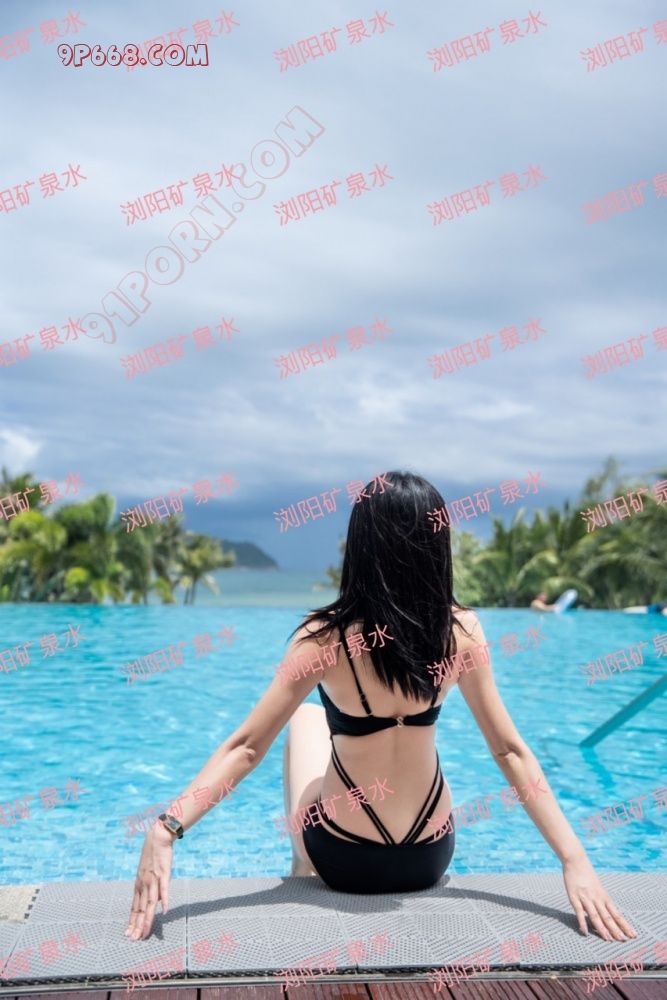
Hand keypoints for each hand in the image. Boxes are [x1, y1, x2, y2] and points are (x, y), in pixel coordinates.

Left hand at [126, 821, 173, 940]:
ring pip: (149, 904)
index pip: (134, 908)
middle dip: (137, 926)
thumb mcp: (148, 874)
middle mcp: (143, 885)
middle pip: (140, 909)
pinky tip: (164, 911)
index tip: (129, 934)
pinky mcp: (163, 873)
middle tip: (134, 940)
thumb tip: (156, 904)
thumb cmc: (153, 856)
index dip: (132, 922)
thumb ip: (150, 889)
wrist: (157, 839)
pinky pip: (164, 889)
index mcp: (139, 886)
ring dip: (147, 920)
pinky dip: (165, 900)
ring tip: (145, 933)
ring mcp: (153, 880)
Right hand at [563, 855, 636, 940]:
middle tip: (623, 940)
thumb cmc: (587, 875)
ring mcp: (586, 898)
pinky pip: (579, 912)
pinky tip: (585, 932)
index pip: (617, 914)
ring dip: (602, 928)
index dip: (624, 925)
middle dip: (616, 930)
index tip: (632, 934)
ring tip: (608, 939)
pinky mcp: (574, 897)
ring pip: (596, 916)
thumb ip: (602, 901)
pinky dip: (582, 922)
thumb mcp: (598, 888)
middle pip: (608, 917)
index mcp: (604, 897)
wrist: (576, 861)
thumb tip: (608, 915)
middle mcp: (597, 899)